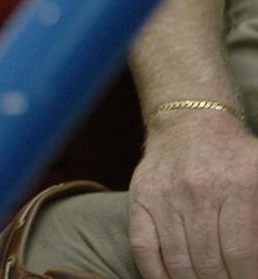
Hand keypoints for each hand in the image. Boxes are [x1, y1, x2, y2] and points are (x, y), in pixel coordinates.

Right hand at [129, 113, 257, 277]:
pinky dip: (156, 275)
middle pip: (209, 262)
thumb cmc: (234, 157)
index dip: (245, 278)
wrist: (190, 123)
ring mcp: (165, 196)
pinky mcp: (140, 199)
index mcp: (238, 186)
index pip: (240, 253)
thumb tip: (256, 260)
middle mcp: (199, 191)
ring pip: (178, 261)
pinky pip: (143, 248)